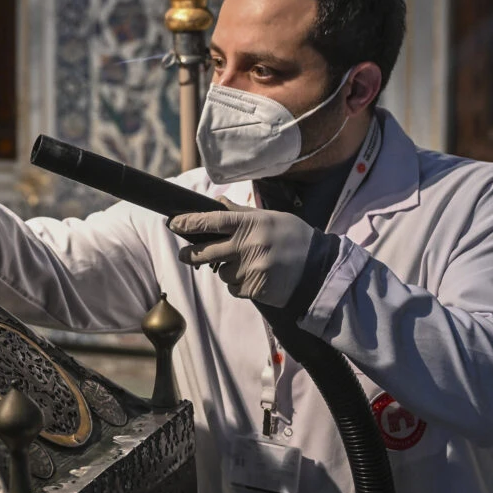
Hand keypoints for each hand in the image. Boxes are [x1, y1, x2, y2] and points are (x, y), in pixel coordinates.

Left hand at [169, 208, 316, 306]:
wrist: (320, 268)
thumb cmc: (295, 238)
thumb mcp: (271, 218)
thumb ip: (241, 214)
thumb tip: (218, 203)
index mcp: (251, 224)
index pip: (212, 221)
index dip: (189, 222)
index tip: (172, 223)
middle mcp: (249, 246)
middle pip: (206, 253)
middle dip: (191, 254)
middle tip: (185, 254)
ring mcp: (251, 270)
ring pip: (222, 273)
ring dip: (227, 270)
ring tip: (249, 264)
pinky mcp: (255, 289)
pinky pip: (234, 289)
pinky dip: (239, 285)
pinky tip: (256, 277)